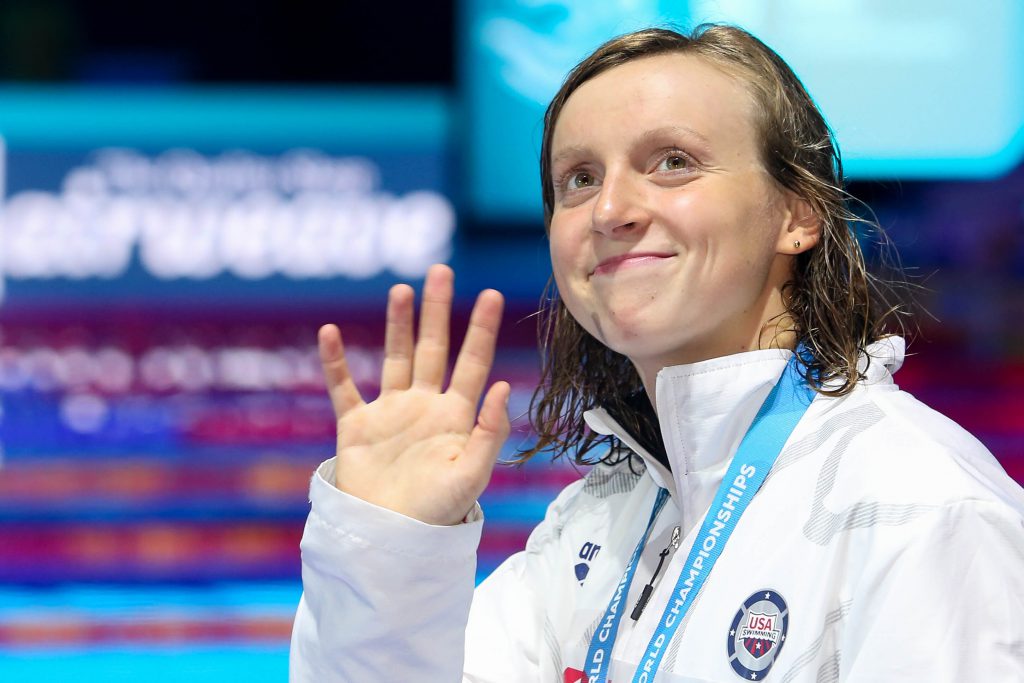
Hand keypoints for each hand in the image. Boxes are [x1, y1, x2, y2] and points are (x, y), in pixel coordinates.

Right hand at [319, 264, 509, 525]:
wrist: (389, 540)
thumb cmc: (437, 514)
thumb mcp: (471, 476)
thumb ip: (488, 432)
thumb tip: (506, 386)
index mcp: (455, 416)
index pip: (473, 363)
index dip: (482, 330)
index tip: (492, 295)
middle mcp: (424, 406)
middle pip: (433, 348)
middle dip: (437, 311)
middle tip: (442, 271)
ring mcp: (389, 413)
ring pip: (394, 357)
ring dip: (397, 325)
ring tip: (402, 291)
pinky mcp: (355, 425)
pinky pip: (343, 387)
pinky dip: (334, 361)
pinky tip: (329, 333)